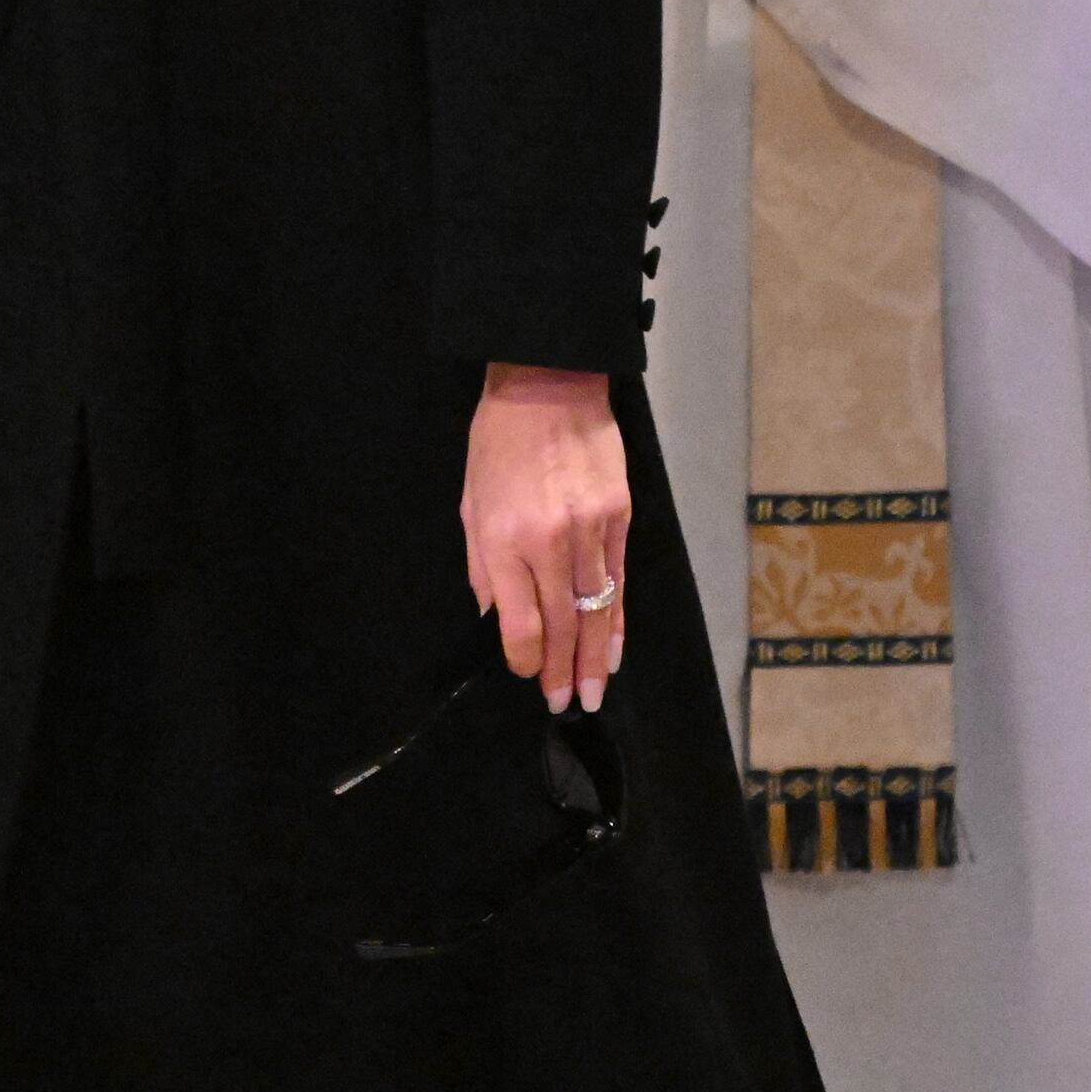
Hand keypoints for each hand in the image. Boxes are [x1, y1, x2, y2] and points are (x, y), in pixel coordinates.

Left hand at [463, 362, 629, 711]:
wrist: (548, 386)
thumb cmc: (498, 443)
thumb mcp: (471, 503)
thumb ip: (482, 566)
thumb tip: (495, 616)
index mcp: (504, 539)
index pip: (519, 620)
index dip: (527, 658)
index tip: (530, 678)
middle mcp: (549, 542)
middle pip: (563, 623)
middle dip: (564, 670)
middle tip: (567, 705)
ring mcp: (591, 531)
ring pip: (597, 609)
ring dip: (597, 658)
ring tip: (594, 692)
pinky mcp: (619, 518)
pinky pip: (619, 582)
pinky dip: (619, 620)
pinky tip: (616, 647)